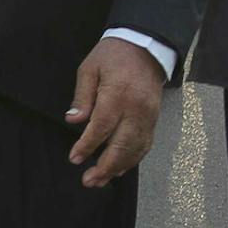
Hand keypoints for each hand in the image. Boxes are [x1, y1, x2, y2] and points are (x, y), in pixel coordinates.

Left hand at [66, 37, 166, 187]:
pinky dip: (133, 159)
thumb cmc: (113, 56)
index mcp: (118, 94)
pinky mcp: (154, 119)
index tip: (75, 158)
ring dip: (118, 168)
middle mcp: (136, 109)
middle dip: (104, 166)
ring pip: (135, 149)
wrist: (146, 46)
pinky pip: (145, 144)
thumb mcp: (90, 68)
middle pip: (122, 145)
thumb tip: (73, 120)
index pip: (101, 127)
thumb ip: (82, 96)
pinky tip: (120, 168)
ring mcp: (148, 116)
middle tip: (88, 180)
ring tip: (101, 180)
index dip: (87, 145)